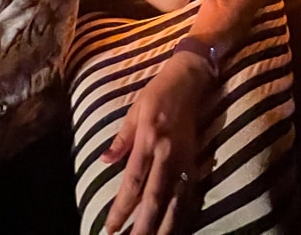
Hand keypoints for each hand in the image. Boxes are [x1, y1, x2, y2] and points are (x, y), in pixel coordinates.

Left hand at [101, 55, 209, 233]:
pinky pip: (188, 195)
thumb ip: (121, 140)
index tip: (111, 228)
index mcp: (148, 141)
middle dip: (142, 226)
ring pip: (175, 202)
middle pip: (155, 199)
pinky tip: (173, 228)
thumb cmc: (157, 94)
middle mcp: (168, 155)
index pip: (133, 183)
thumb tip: (104, 161)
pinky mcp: (196, 162)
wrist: (190, 80)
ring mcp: (185, 160)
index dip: (122, 209)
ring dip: (164, 227)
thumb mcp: (134, 111)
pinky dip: (181, 214)